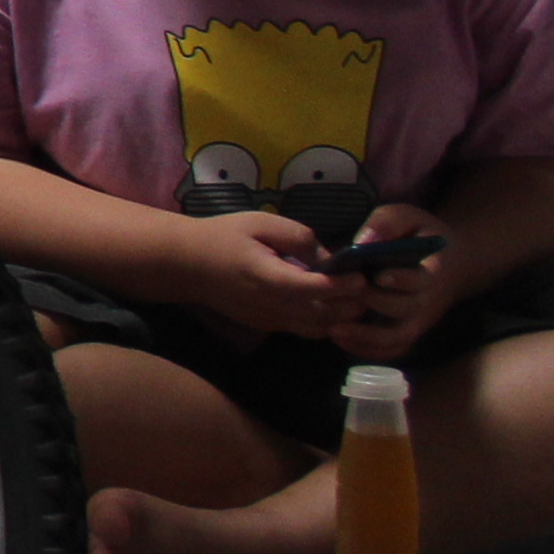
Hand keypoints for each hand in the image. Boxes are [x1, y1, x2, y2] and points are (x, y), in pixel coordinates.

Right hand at [173, 206, 357, 339]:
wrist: (186, 265)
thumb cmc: (223, 237)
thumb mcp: (260, 223)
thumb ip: (298, 237)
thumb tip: (329, 257)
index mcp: (268, 277)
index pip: (315, 288)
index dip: (343, 284)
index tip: (360, 274)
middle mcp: (271, 305)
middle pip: (324, 314)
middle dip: (351, 303)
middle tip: (367, 286)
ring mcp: (270, 320)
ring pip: (319, 329)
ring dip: (342, 317)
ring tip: (355, 298)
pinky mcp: (269, 326)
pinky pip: (306, 331)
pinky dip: (326, 323)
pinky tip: (334, 307)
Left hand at [332, 202, 455, 360]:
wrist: (450, 262)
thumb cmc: (419, 235)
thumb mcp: (408, 217)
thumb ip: (388, 223)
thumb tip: (361, 242)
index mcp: (432, 271)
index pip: (421, 280)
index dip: (401, 280)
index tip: (378, 276)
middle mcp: (428, 300)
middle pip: (404, 310)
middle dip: (374, 303)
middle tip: (341, 297)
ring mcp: (419, 319)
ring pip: (398, 338)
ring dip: (366, 337)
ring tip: (334, 329)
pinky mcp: (408, 331)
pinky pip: (392, 349)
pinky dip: (369, 350)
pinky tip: (340, 339)